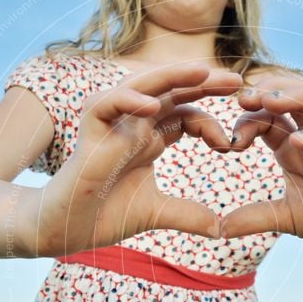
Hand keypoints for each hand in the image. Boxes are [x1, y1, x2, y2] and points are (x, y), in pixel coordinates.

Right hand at [29, 63, 242, 255]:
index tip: (232, 143)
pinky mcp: (88, 130)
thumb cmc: (103, 215)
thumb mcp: (157, 214)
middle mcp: (132, 124)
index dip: (210, 121)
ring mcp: (111, 124)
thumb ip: (188, 216)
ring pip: (142, 87)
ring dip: (172, 77)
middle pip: (171, 92)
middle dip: (203, 83)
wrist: (65, 229)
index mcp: (149, 139)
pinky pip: (107, 103)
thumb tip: (220, 229)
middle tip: (237, 81)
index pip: (185, 114)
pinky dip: (129, 100)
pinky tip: (154, 106)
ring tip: (203, 72)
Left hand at [222, 76, 302, 256]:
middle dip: (268, 92)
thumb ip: (256, 218)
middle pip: (294, 97)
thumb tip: (217, 230)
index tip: (229, 138)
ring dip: (296, 96)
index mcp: (295, 149)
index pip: (269, 117)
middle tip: (242, 97)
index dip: (248, 118)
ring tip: (268, 100)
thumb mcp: (289, 219)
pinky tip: (298, 142)